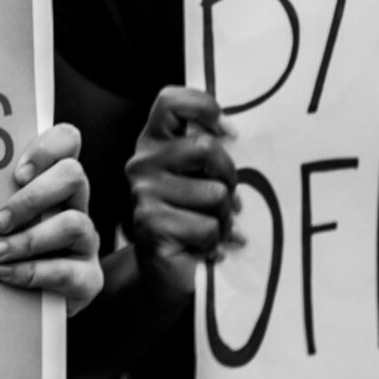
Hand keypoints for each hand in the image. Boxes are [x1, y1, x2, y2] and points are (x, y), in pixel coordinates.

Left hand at [0, 121, 102, 309]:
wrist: (23, 304)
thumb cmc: (0, 248)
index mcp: (54, 181)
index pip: (67, 140)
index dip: (46, 148)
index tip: (16, 173)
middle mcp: (75, 205)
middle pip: (73, 175)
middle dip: (32, 197)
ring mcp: (86, 241)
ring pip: (73, 223)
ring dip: (28, 239)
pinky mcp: (88, 278)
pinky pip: (68, 271)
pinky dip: (32, 272)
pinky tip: (5, 274)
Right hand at [124, 87, 239, 299]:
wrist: (165, 277)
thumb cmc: (192, 222)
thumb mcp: (200, 180)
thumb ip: (210, 155)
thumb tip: (235, 135)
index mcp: (154, 144)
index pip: (171, 101)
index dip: (204, 107)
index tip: (229, 132)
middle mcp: (143, 163)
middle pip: (206, 148)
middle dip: (229, 177)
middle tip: (227, 200)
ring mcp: (144, 193)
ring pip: (215, 193)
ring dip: (224, 218)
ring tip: (212, 230)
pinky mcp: (152, 223)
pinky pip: (208, 227)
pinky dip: (215, 242)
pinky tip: (202, 249)